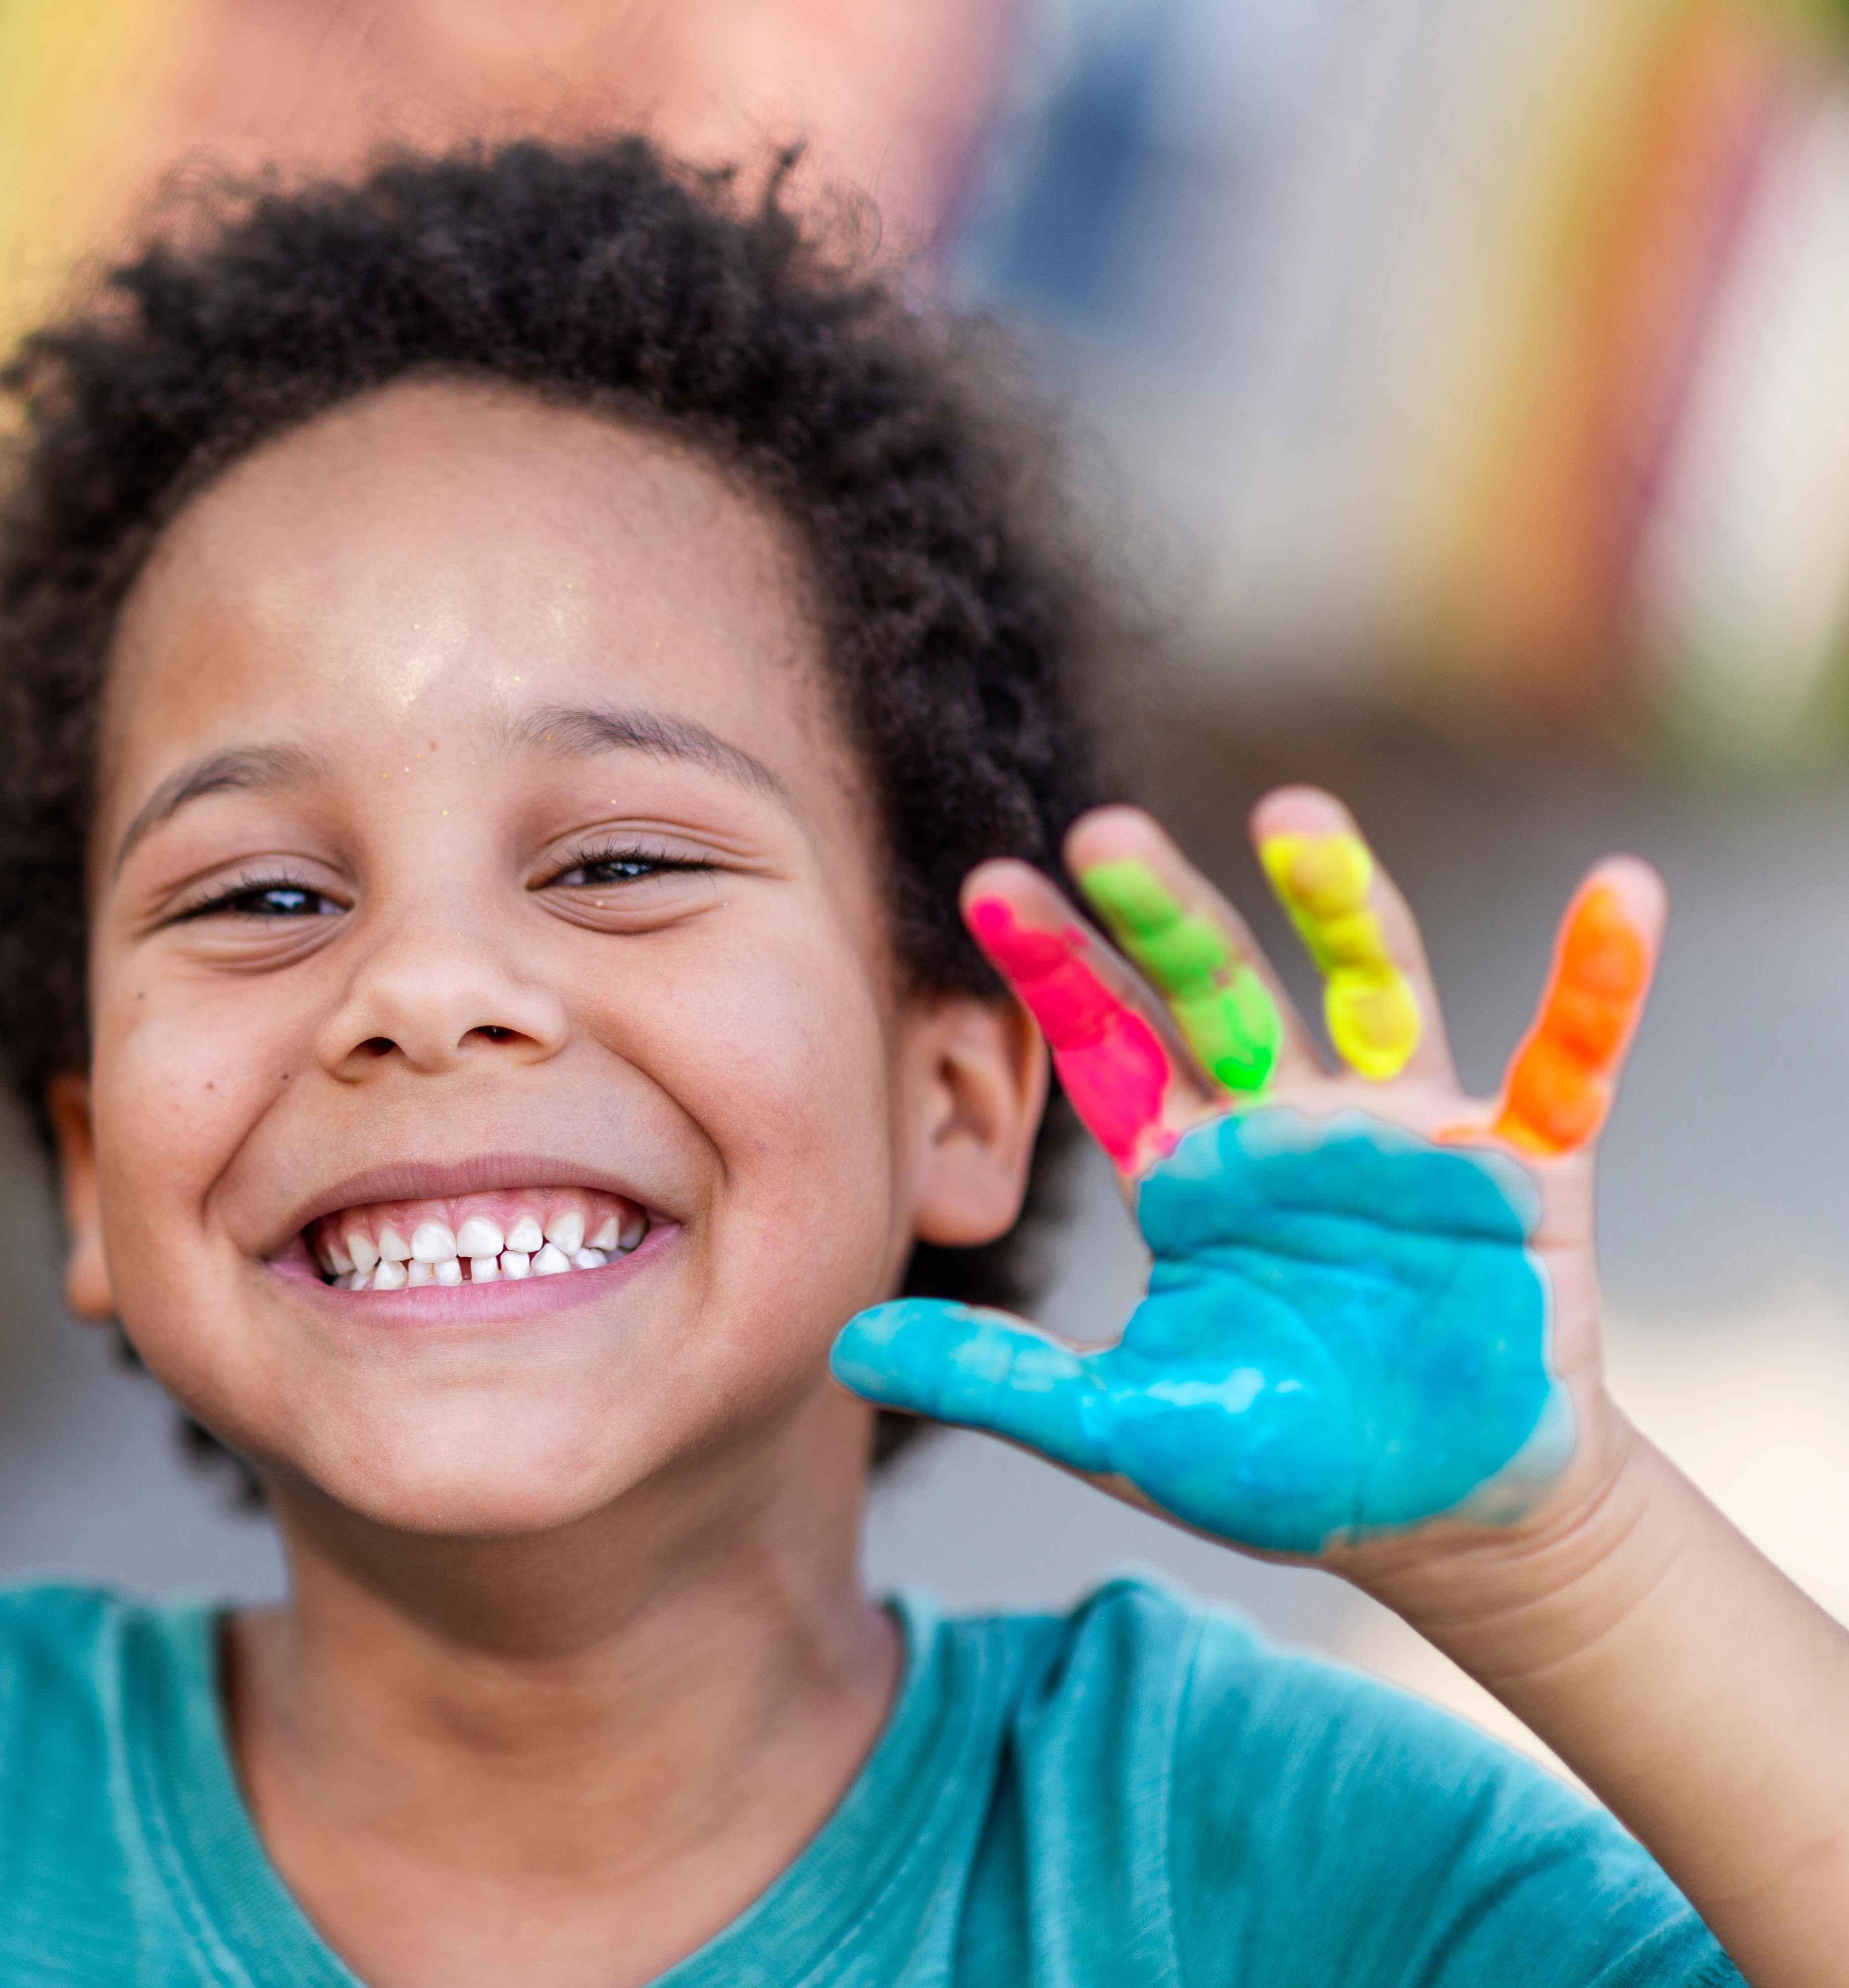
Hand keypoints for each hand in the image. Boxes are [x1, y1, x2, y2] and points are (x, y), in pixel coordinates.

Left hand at [832, 788, 1656, 1565]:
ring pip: (1371, 986)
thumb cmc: (1278, 1463)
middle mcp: (1286, 1124)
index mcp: (1189, 1168)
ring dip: (1340, 902)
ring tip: (1295, 814)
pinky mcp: (1520, 1169)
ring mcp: (1404, 1136)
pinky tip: (1619, 894)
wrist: (1432, 1525)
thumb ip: (994, 1378)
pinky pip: (1569, 1058)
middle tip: (1103, 830)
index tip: (985, 885)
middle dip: (1163, 913)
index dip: (1051, 966)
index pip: (1104, 1043)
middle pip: (1215, 990)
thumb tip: (847, 1346)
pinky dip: (1598, 981)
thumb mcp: (1119, 1427)